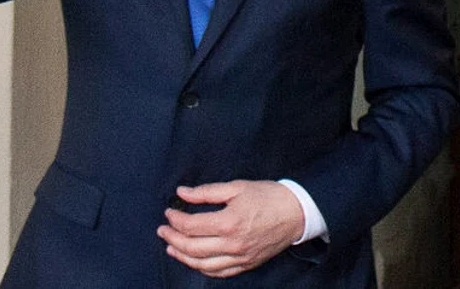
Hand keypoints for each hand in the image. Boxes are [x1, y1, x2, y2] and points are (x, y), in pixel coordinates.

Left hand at [156, 180, 304, 278]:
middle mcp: (233, 244)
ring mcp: (241, 257)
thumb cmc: (267, 196)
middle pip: (192, 248)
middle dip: (172, 239)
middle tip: (162, 230)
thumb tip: (182, 192)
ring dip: (183, 257)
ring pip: (203, 264)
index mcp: (229, 222)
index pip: (191, 226)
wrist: (296, 213)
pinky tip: (194, 261)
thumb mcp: (235, 187)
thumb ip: (206, 192)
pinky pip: (220, 272)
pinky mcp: (247, 264)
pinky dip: (203, 268)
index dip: (175, 219)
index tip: (168, 212)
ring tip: (170, 247)